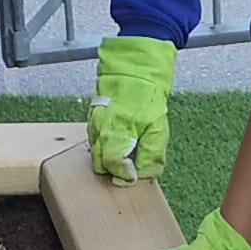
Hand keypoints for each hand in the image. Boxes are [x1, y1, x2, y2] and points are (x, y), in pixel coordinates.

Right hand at [86, 32, 175, 180]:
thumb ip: (151, 154)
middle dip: (113, 169)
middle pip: (99, 164)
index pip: (112, 164)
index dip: (122, 175)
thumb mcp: (159, 128)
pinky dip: (104, 147)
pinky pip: (94, 142)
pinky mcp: (91, 120)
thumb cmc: (148, 99)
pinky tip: (118, 141)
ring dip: (108, 159)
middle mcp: (101, 129)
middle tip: (130, 166)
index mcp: (118, 130)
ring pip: (94, 154)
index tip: (132, 177)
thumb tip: (143, 175)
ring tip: (125, 152)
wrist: (134, 72)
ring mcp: (94, 124)